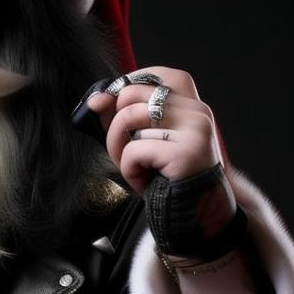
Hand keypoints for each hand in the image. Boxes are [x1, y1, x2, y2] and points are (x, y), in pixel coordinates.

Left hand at [84, 65, 238, 252]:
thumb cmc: (167, 181)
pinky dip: (130, 171)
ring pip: (129, 119)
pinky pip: (135, 150)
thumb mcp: (146, 143)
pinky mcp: (186, 152)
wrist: (197, 219)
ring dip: (118, 150)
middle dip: (114, 126)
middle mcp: (198, 112)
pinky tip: (145, 183)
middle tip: (122, 153)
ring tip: (134, 169)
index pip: (158, 74)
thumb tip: (95, 100)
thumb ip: (124, 119)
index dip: (127, 86)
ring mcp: (195, 130)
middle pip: (133, 95)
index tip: (112, 109)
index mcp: (192, 106)